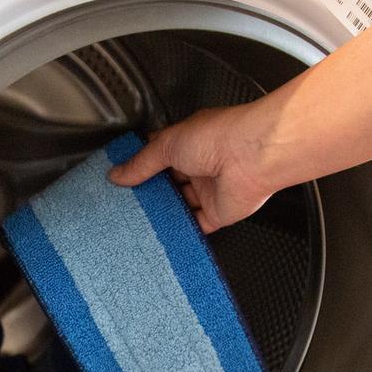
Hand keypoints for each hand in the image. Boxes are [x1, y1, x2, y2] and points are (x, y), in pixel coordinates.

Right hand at [108, 106, 274, 232]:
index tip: (119, 177)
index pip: (158, 154)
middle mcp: (199, 165)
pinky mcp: (217, 214)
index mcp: (188, 142)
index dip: (139, 165)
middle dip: (149, 192)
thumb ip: (142, 163)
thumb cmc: (220, 137)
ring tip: (136, 221)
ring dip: (162, 212)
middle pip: (167, 183)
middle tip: (125, 203)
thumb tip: (117, 174)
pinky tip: (162, 235)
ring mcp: (208, 191)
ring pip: (179, 205)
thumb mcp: (168, 144)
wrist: (253, 157)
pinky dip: (180, 230)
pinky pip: (195, 225)